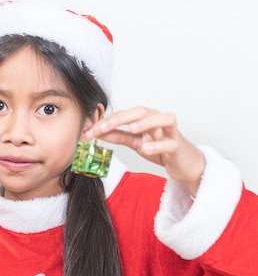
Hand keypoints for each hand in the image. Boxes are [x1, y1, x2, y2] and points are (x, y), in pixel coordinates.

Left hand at [83, 106, 204, 194]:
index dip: (107, 121)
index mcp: (146, 118)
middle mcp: (159, 120)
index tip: (90, 130)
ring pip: (163, 120)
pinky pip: (170, 143)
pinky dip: (158, 145)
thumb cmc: (162, 149)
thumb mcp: (136, 142)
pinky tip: (146, 148)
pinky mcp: (178, 146)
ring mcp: (170, 132)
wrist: (184, 164)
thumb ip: (119, 136)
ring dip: (146, 122)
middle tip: (103, 126)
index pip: (125, 114)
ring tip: (132, 128)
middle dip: (120, 118)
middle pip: (142, 111)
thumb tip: (98, 133)